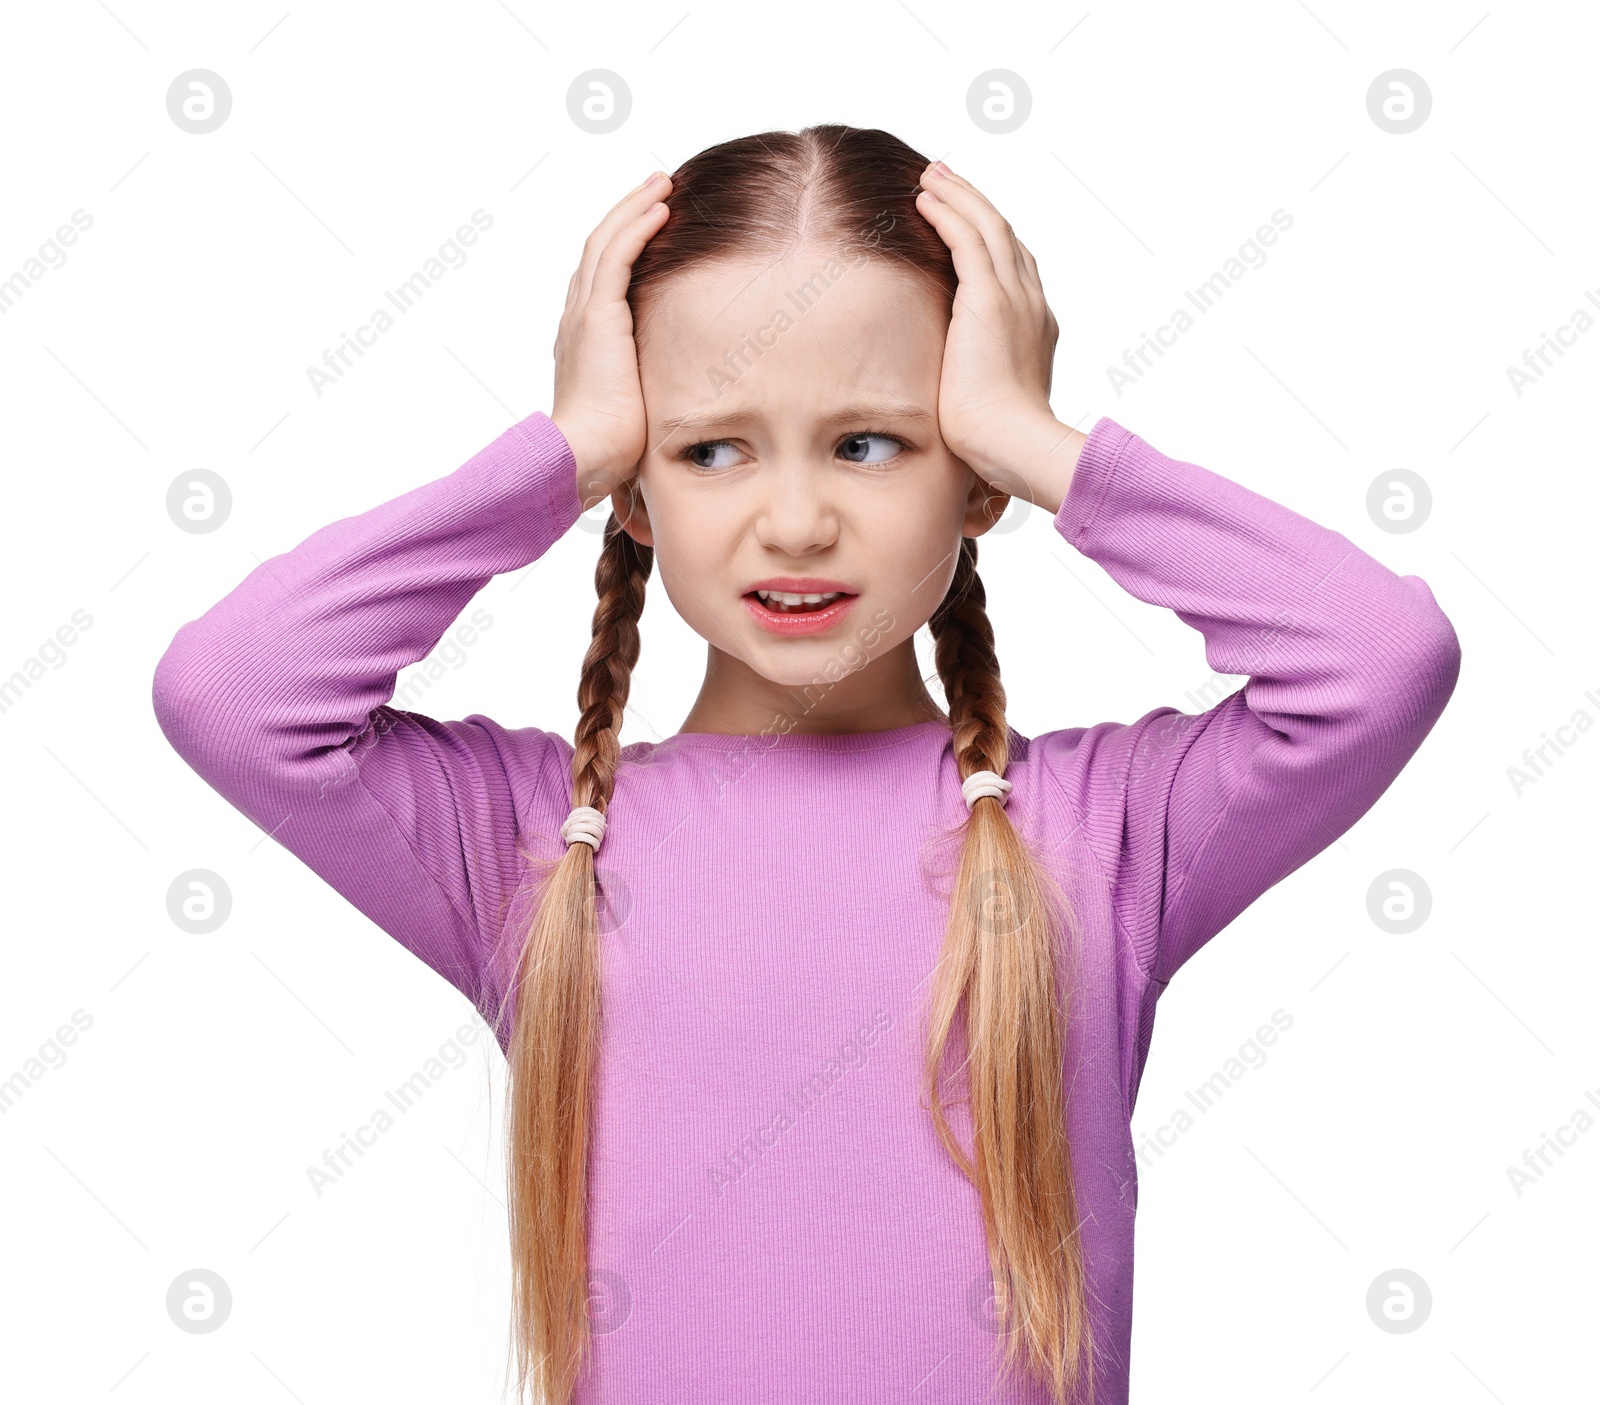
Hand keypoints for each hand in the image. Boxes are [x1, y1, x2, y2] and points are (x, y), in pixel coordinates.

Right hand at [550, 171, 673, 508]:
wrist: (584, 456)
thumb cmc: (612, 448)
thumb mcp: (638, 407)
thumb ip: (653, 389)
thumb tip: (689, 401)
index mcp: (585, 338)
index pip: (603, 278)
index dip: (625, 245)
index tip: (652, 225)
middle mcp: (578, 318)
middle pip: (601, 248)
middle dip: (629, 214)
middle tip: (658, 187)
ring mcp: (584, 313)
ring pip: (607, 241)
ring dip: (635, 208)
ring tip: (662, 183)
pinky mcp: (597, 315)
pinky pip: (616, 255)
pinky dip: (637, 226)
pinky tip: (660, 208)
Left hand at [914, 162, 1083, 513]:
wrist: (1011, 444)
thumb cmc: (996, 440)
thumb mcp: (986, 400)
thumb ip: (975, 380)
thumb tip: (953, 391)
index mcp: (1034, 325)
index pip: (1013, 266)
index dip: (988, 237)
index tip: (964, 219)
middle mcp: (1031, 303)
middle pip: (1004, 236)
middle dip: (974, 204)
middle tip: (944, 180)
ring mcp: (1014, 298)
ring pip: (987, 227)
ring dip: (958, 197)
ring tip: (931, 176)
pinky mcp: (990, 300)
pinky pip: (969, 240)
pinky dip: (949, 214)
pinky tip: (926, 199)